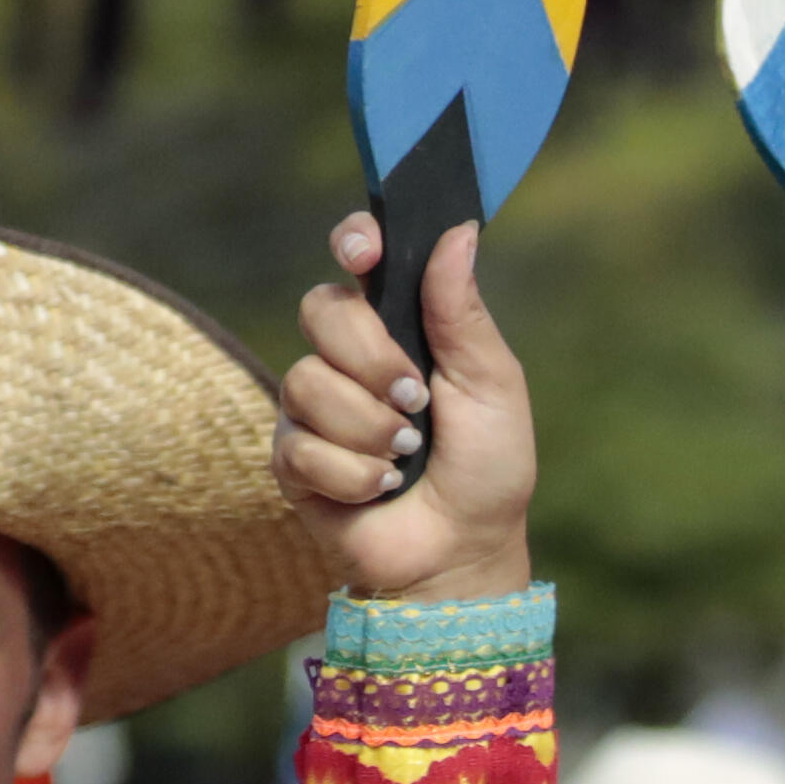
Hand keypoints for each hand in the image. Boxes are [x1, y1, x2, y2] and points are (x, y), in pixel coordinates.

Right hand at [273, 211, 537, 605]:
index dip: (354, 242)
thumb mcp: (491, 386)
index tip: (364, 253)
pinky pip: (302, 446)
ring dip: (371, 429)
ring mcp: (314, 405)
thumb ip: (463, 313)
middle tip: (416, 401)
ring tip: (406, 457)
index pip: (358, 257)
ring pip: (307, 382)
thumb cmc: (487, 469)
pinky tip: (380, 488)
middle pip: (321, 310)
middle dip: (372, 359)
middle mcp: (347, 356)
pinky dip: (354, 475)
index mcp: (399, 325)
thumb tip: (458, 231)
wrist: (463, 551)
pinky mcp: (292, 459)